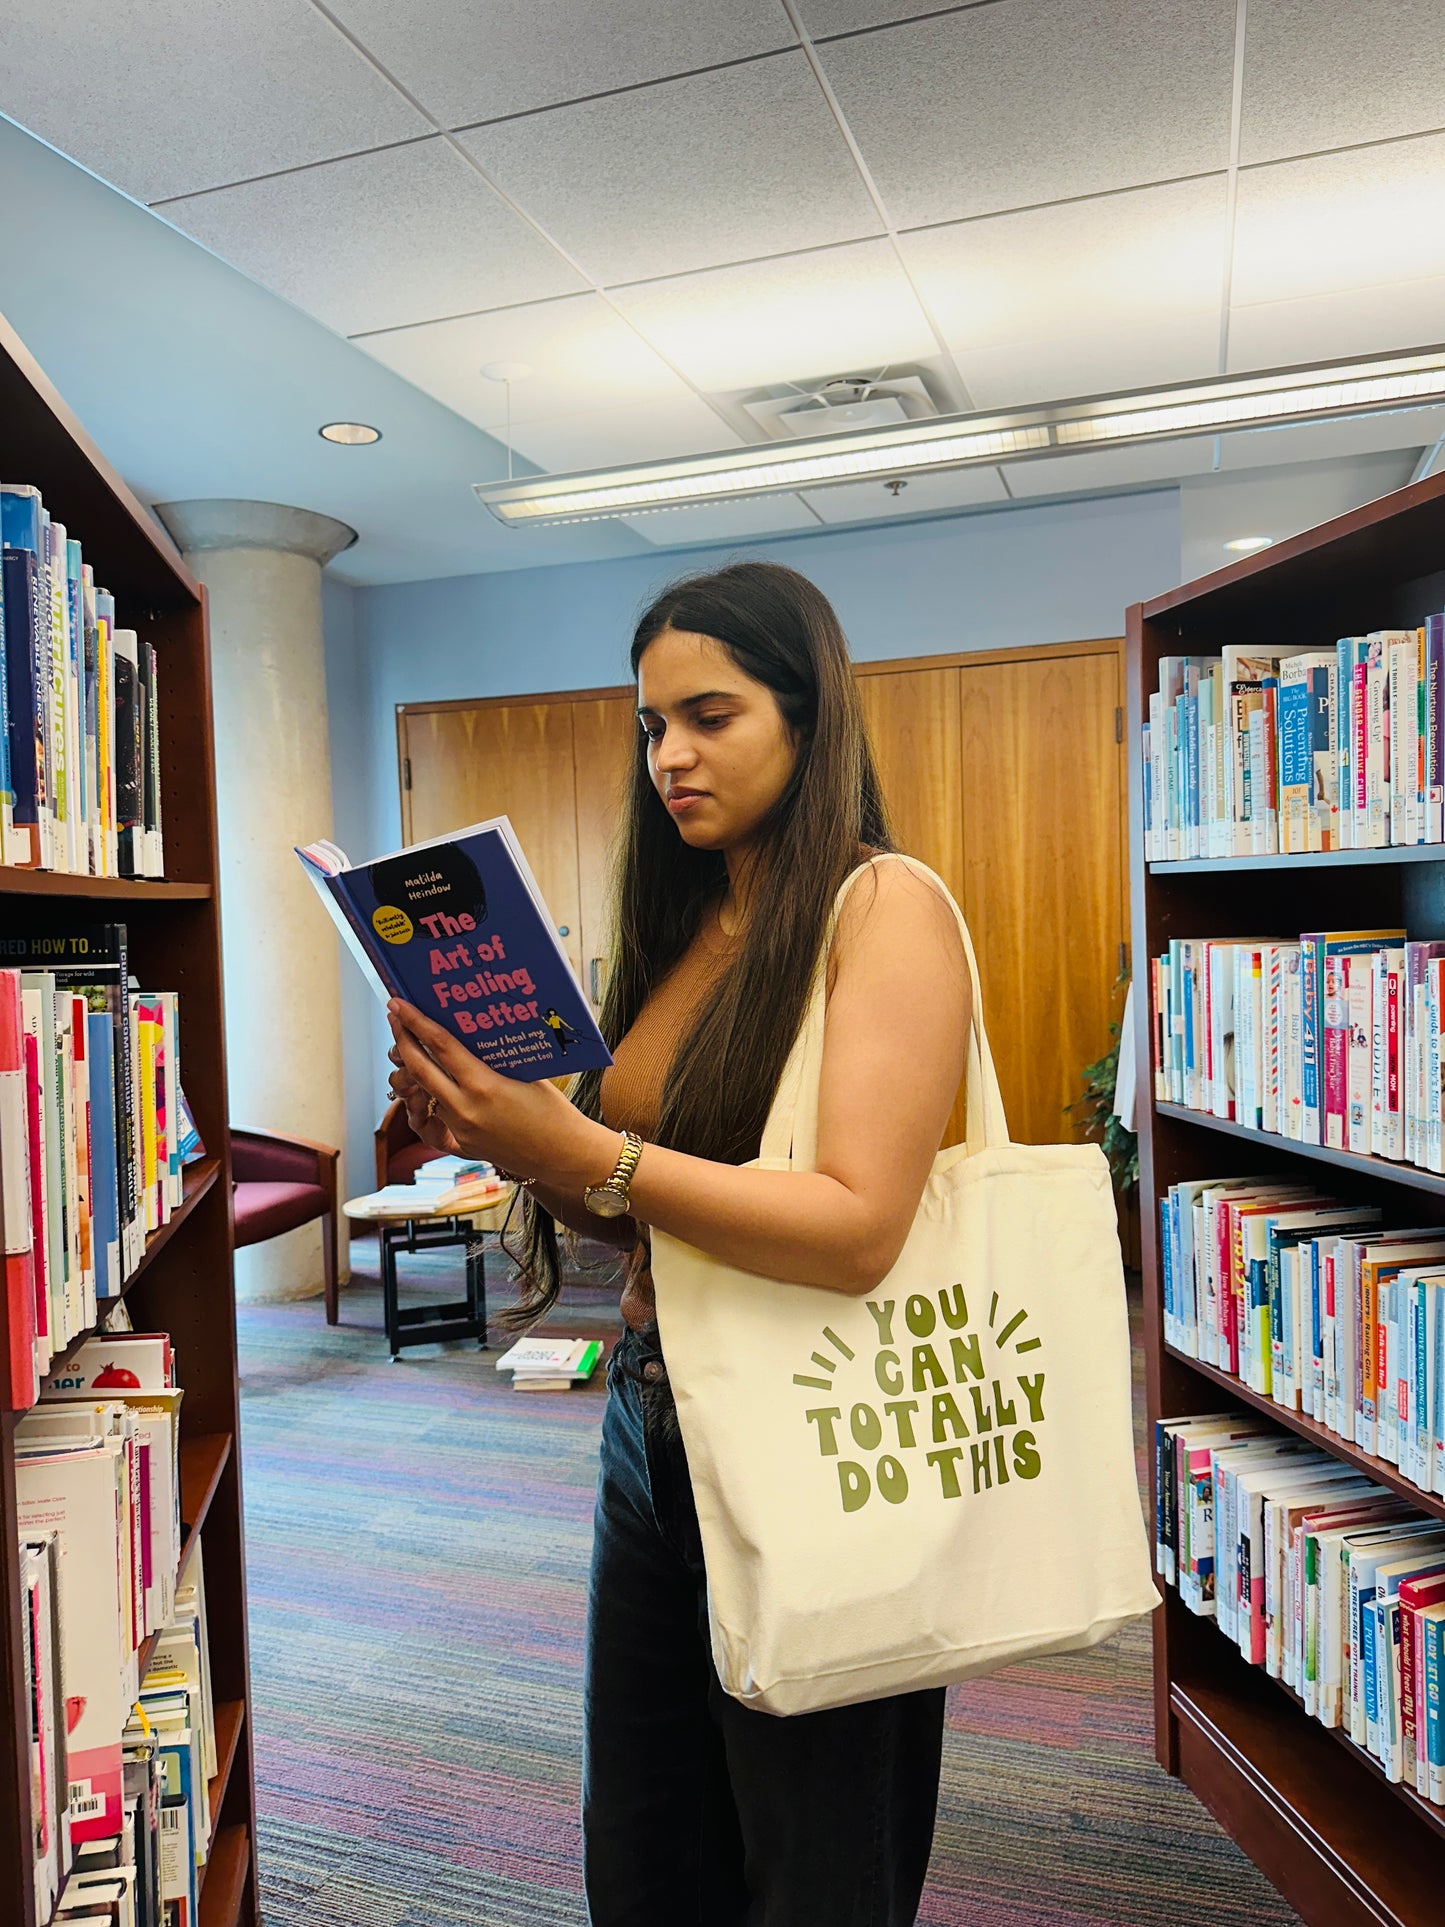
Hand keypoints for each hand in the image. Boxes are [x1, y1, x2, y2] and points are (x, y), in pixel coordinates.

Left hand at [386, 1000, 614, 1188]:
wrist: (563, 1155)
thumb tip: (469, 1033)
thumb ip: (493, 1058)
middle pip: (420, 1068)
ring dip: (414, 1070)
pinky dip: (432, 1098)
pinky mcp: (462, 1145)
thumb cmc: (554, 1112)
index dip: (416, 1022)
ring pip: (423, 1093)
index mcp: (484, 1086)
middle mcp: (465, 1109)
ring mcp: (461, 1130)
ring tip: (412, 1050)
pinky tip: (432, 1085)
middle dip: (403, 1040)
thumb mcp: (526, 1074)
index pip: (440, 1046)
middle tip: (395, 1018)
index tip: (398, 1004)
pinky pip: (436, 1116)